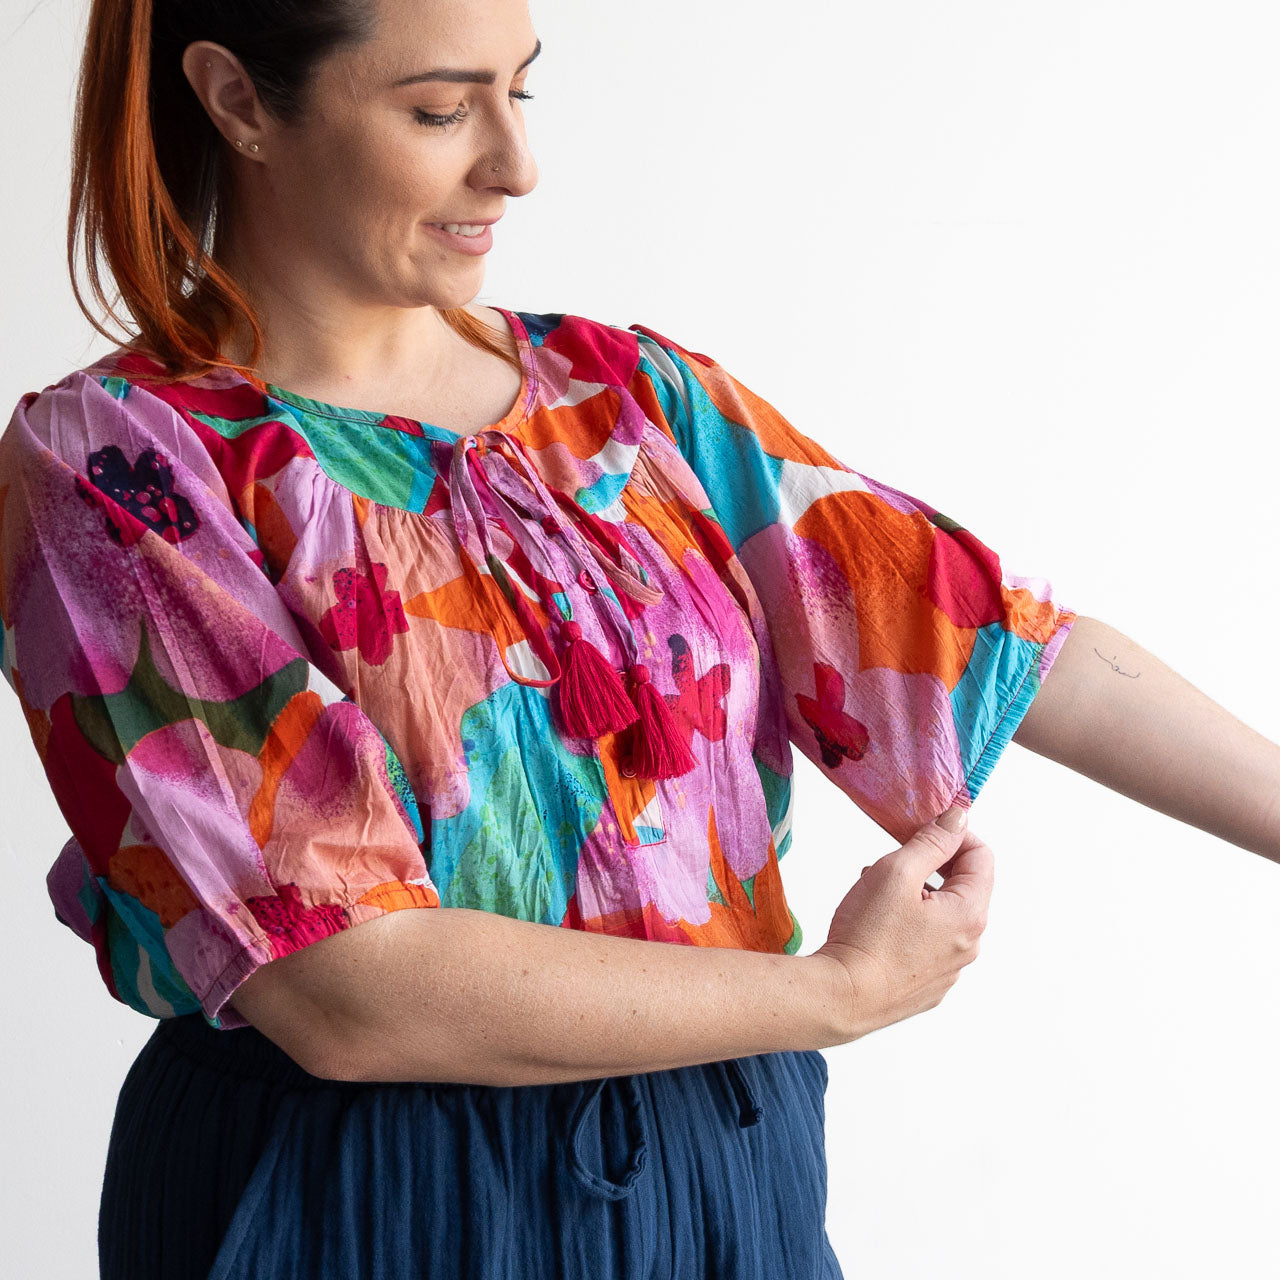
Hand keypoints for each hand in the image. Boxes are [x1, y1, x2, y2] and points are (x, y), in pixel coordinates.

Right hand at [815, 806, 993, 1041]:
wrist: (843, 997)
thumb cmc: (868, 935)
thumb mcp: (897, 871)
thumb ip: (932, 841)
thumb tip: (958, 819)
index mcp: (970, 914)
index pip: (980, 855)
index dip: (952, 835)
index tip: (920, 831)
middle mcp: (969, 944)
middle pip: (962, 886)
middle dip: (928, 866)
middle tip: (890, 864)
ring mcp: (950, 969)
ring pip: (942, 915)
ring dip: (916, 895)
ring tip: (875, 895)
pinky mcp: (928, 985)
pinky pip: (928, 942)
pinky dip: (909, 925)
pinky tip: (876, 925)